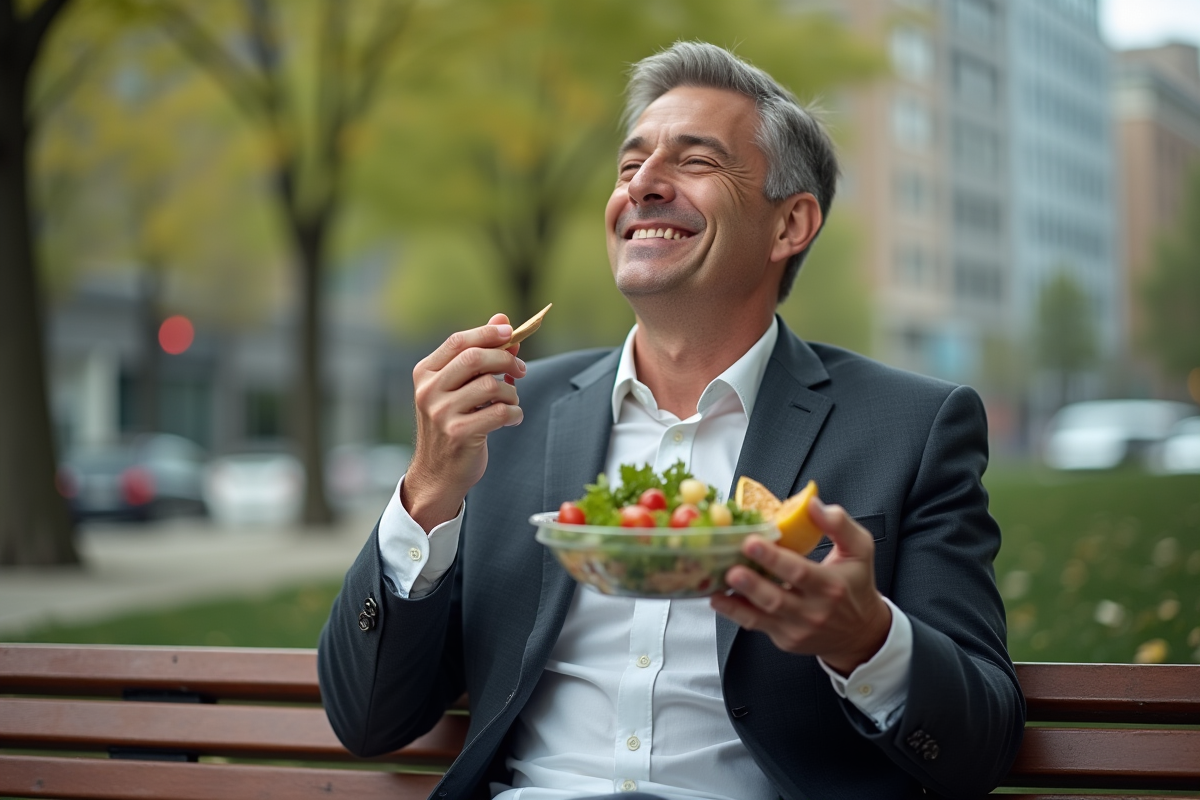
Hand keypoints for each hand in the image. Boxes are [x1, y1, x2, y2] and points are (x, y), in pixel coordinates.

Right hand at [402, 313, 525, 531]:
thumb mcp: (460, 388)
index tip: (510, 332)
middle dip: (506, 359)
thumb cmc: (452, 424)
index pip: (458, 342)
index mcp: (425, 373)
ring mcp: (441, 413)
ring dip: (511, 392)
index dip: (486, 333)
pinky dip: (514, 413)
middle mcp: (429, 391)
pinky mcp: (458, 434)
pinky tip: (512, 419)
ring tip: (512, 402)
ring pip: (491, 386)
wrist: (438, 473)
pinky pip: (499, 412)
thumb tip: (502, 319)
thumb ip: (480, 354)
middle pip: (475, 359)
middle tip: (522, 369)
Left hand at [710, 497, 890, 674]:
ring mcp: (797, 628)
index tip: (753, 541)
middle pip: (777, 598)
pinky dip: (735, 613)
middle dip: (751, 583)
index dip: (774, 558)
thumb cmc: (856, 585)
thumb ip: (839, 525)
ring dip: (736, 601)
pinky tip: (719, 599)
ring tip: (716, 586)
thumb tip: (814, 504)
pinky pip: (756, 625)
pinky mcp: (785, 639)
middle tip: (731, 567)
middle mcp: (814, 611)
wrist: (860, 633)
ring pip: (762, 616)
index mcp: (831, 586)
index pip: (799, 572)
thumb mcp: (860, 550)